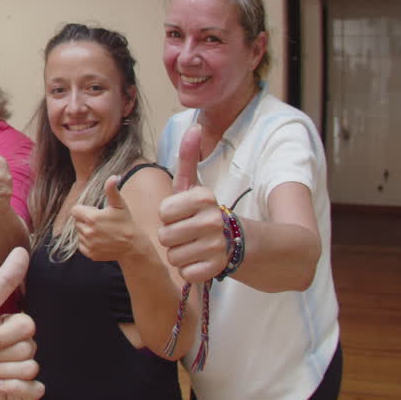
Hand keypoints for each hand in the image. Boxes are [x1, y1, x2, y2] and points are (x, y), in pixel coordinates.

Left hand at [0, 248, 42, 399]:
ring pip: (26, 369)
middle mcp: (24, 346)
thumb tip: (21, 250)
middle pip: (26, 349)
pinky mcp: (22, 391)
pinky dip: (12, 389)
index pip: (25, 326)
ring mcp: (24, 369)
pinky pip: (34, 390)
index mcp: (16, 325)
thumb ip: (3, 282)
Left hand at [72, 175, 138, 261]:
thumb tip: (113, 176)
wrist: (133, 246)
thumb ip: (112, 190)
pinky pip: (82, 245)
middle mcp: (87, 232)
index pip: (75, 210)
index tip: (96, 212)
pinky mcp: (90, 254)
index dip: (84, 210)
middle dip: (85, 220)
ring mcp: (88, 244)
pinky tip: (101, 240)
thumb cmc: (126, 222)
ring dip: (87, 231)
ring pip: (79, 233)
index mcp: (91, 218)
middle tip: (101, 222)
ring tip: (102, 231)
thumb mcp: (119, 204)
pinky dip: (88, 243)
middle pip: (77, 222)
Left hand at [157, 125, 228, 282]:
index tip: (182, 215)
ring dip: (179, 255)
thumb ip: (189, 158)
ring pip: (173, 257)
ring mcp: (217, 246)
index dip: (168, 216)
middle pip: (165, 236)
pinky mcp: (218, 268)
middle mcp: (213, 220)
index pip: (163, 212)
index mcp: (203, 197)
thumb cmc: (203, 212)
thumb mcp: (194, 185)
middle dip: (171, 238)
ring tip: (193, 247)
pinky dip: (190, 271)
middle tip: (187, 234)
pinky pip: (186, 273)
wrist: (236, 240)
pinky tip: (200, 261)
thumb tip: (195, 126)